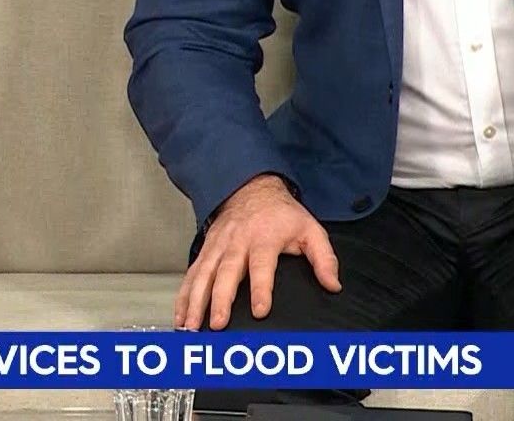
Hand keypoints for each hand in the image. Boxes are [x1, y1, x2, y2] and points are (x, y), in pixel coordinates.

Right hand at [177, 174, 341, 330]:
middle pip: (226, 272)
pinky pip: (192, 274)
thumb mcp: (310, 229)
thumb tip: (333, 285)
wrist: (251, 187)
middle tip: (217, 324)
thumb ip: (324, 258)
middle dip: (220, 299)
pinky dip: (184, 296)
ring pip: (203, 275)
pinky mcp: (205, 249)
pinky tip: (181, 316)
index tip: (260, 310)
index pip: (262, 266)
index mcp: (264, 238)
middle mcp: (237, 242)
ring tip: (191, 326)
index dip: (262, 288)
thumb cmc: (281, 215)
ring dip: (195, 301)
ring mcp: (218, 246)